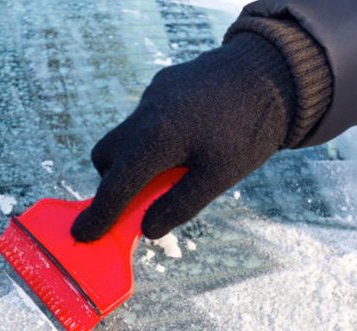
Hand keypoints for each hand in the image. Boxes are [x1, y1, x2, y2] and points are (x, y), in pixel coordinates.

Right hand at [72, 33, 295, 240]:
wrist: (272, 69)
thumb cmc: (250, 127)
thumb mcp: (220, 175)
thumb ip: (180, 204)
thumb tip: (147, 229)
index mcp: (157, 139)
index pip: (116, 186)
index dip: (99, 215)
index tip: (83, 234)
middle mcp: (145, 114)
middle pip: (106, 156)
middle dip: (113, 181)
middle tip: (141, 197)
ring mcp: (152, 95)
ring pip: (124, 135)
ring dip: (135, 158)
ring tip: (174, 165)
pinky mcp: (162, 84)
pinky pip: (144, 117)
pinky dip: (152, 137)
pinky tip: (188, 136)